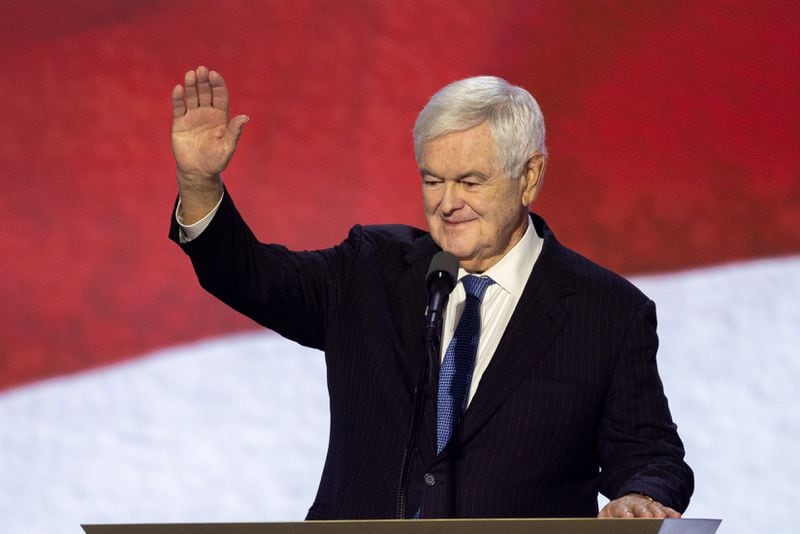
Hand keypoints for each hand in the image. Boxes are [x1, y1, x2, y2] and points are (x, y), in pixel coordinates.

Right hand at [171, 66, 248, 183]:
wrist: (198, 172)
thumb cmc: (216, 161)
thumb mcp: (227, 147)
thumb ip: (234, 132)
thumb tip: (245, 117)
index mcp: (220, 117)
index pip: (220, 96)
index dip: (218, 85)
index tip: (214, 75)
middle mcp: (207, 114)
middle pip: (206, 93)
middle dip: (204, 81)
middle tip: (201, 70)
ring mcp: (192, 117)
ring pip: (192, 97)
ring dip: (191, 85)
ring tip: (190, 74)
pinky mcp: (179, 123)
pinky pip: (178, 108)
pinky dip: (178, 98)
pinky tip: (178, 88)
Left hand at [598, 493, 680, 517]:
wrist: (626, 503)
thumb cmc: (615, 515)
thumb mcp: (606, 517)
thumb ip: (605, 522)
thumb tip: (598, 527)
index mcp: (619, 507)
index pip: (621, 509)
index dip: (625, 513)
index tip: (628, 517)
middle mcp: (634, 504)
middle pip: (639, 507)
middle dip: (644, 512)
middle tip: (648, 518)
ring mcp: (647, 505)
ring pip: (654, 508)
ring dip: (659, 513)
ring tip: (663, 519)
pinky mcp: (658, 508)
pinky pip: (665, 510)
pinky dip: (671, 513)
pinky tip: (676, 517)